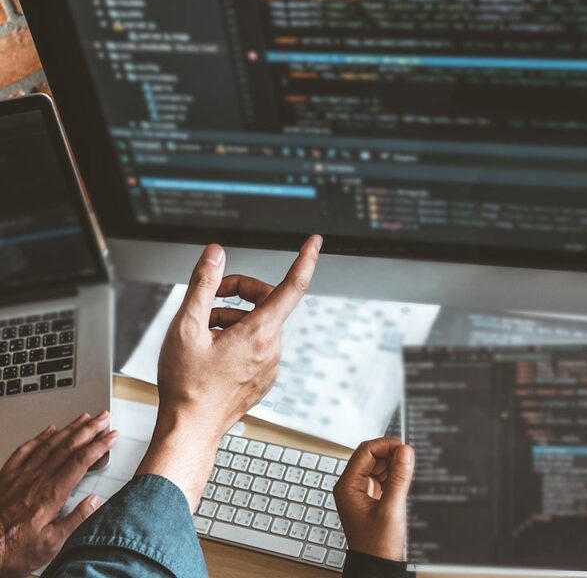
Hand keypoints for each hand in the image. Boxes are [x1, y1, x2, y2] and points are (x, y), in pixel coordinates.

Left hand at [0, 412, 118, 576]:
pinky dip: (40, 436)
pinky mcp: (7, 476)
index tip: (112, 436)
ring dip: (71, 428)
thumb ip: (76, 520)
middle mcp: (38, 479)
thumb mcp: (51, 544)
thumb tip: (96, 500)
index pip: (82, 460)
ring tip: (84, 417)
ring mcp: (22, 475)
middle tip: (103, 417)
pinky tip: (49, 430)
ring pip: (51, 443)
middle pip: (70, 446)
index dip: (100, 445)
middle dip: (90, 428)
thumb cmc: (13, 549)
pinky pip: (26, 449)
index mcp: (52, 493)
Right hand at [137, 235, 322, 506]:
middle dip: (239, 292)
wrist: (190, 429)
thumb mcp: (186, 327)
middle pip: (266, 301)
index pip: (292, 286)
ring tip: (202, 332)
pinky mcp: (263, 377)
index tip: (314, 243)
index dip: (304, 259)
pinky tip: (211, 350)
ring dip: (231, 317)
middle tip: (210, 297)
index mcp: (259, 334)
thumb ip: (203, 285)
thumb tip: (215, 256)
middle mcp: (272, 349)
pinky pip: (256, 344)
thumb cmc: (187, 386)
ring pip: (258, 323)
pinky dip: (237, 337)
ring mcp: (270, 365)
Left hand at [334, 438, 413, 561]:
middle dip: (391, 455)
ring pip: (379, 467)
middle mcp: (351, 486)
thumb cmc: (377, 547)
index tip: (404, 445)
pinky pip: (383, 479)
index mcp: (348, 486)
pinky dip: (395, 477)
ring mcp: (361, 493)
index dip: (385, 445)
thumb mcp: (391, 510)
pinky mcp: (372, 500)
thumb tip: (405, 452)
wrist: (377, 570)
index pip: (365, 452)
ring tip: (411, 470)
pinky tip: (406, 481)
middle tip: (411, 457)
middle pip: (372, 458)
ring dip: (394, 466)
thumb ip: (399, 478)